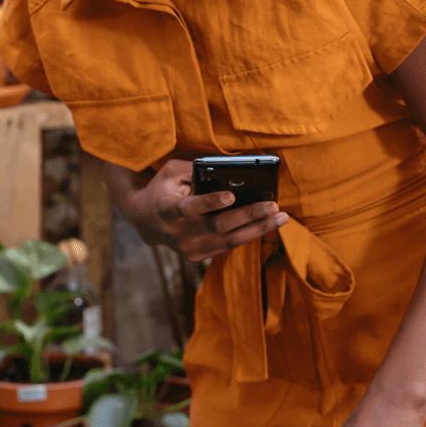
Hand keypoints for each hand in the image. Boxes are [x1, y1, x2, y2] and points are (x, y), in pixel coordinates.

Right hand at [118, 158, 286, 261]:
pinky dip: (248, 235)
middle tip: (272, 206)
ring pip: (228, 241)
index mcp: (166, 208)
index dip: (210, 202)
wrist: (145, 220)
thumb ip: (195, 170)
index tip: (231, 195)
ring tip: (280, 218)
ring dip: (257, 229)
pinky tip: (265, 224)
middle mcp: (176, 232)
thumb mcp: (171, 173)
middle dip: (248, 215)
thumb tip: (230, 170)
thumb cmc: (162, 189)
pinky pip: (227, 247)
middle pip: (218, 227)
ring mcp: (186, 248)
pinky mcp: (196, 256)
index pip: (189, 207)